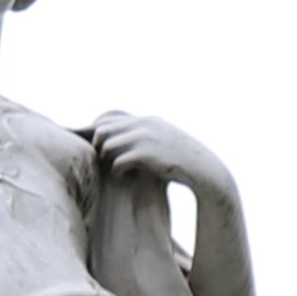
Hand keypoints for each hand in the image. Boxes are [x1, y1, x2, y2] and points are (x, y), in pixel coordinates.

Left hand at [89, 110, 233, 209]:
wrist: (204, 170)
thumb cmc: (182, 163)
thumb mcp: (164, 144)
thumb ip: (147, 139)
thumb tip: (128, 145)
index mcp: (147, 120)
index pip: (110, 117)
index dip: (96, 130)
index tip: (92, 144)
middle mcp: (144, 124)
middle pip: (103, 129)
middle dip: (97, 145)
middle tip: (102, 160)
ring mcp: (145, 137)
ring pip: (108, 144)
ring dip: (106, 159)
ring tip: (113, 169)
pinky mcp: (146, 154)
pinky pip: (118, 161)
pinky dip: (117, 171)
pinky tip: (123, 177)